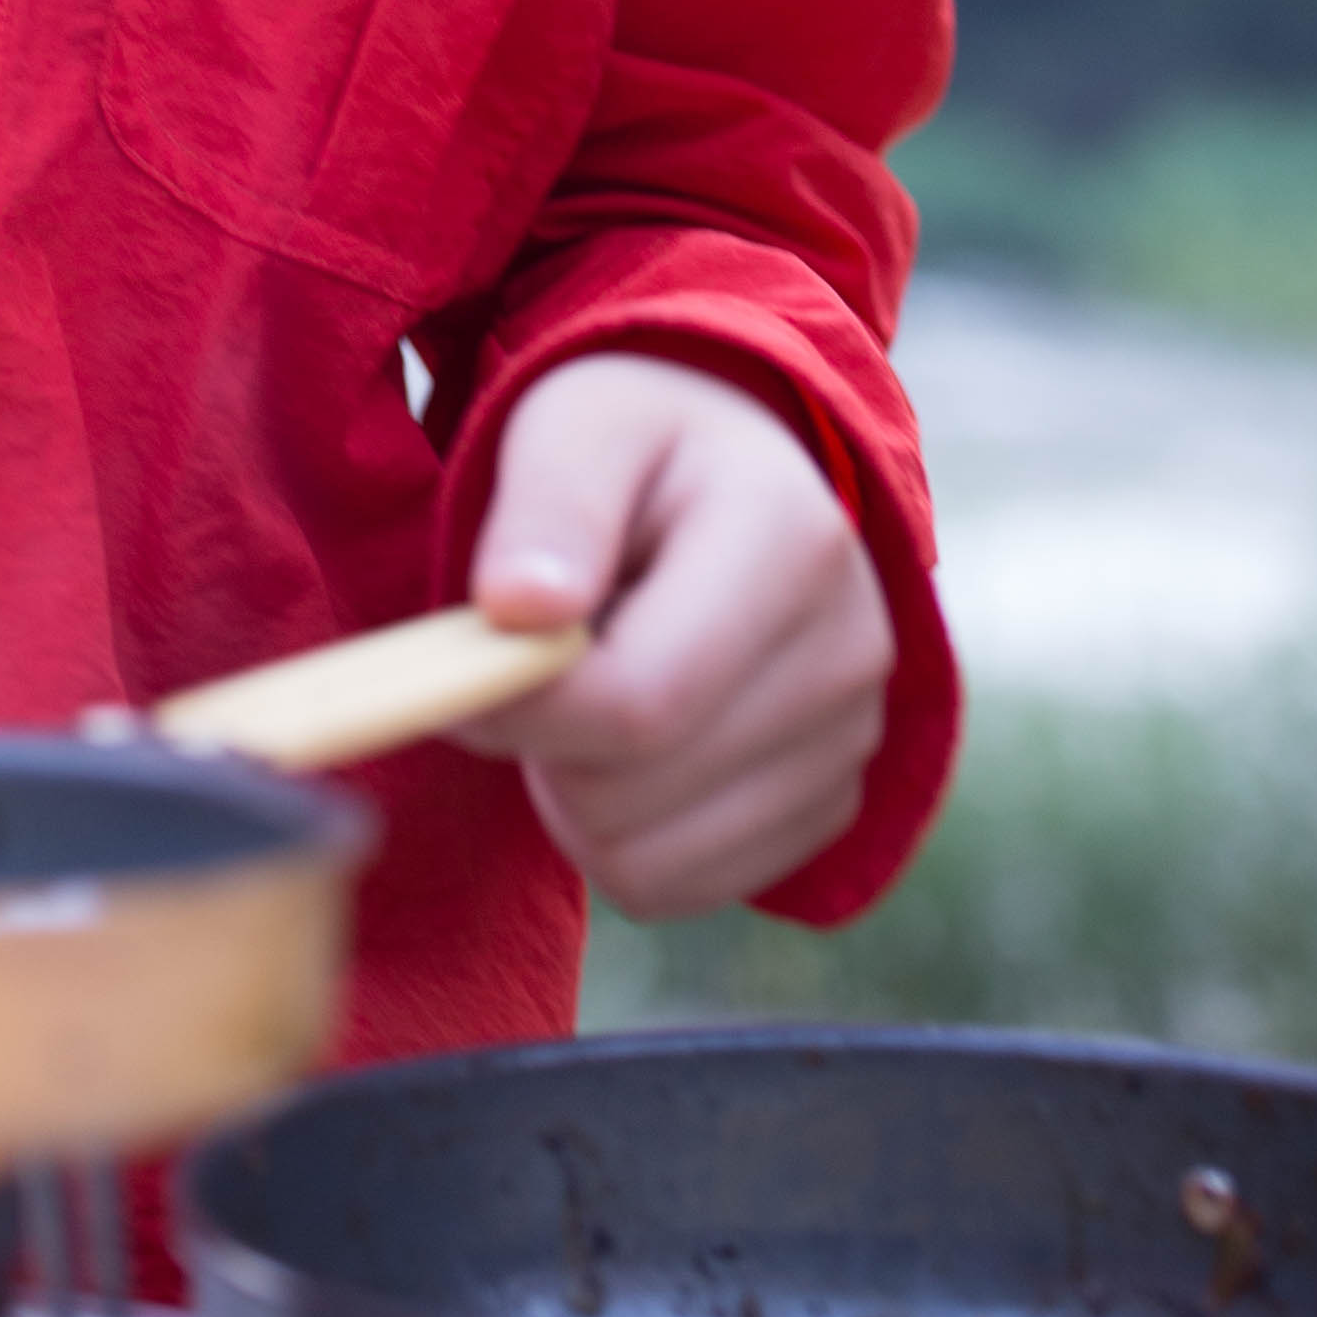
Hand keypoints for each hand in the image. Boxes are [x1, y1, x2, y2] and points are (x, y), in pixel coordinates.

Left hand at [463, 353, 891, 917]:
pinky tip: (633, 747)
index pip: (636, 700)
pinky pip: (680, 890)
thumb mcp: (577, 426)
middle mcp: (852, 653)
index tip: (463, 668)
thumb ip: (548, 508)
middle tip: (540, 665)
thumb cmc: (638, 449)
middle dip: (543, 747)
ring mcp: (852, 743)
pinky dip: (622, 840)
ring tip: (591, 693)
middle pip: (632, 793)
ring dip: (573, 800)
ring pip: (646, 863)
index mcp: (794, 541)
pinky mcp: (832, 811)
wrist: (733, 477)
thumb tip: (519, 608)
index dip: (518, 709)